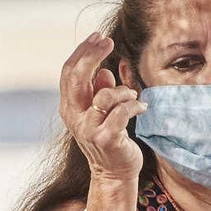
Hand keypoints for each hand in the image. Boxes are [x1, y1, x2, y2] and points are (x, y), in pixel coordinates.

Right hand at [60, 33, 144, 180]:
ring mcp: (88, 129)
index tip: (99, 37)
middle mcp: (74, 117)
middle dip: (92, 55)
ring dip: (124, 91)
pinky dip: (135, 106)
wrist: (113, 173)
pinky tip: (142, 109)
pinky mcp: (106, 138)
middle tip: (108, 42)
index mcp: (69, 107)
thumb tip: (103, 71)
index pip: (69, 72)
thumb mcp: (101, 111)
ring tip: (133, 97)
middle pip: (77, 77)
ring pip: (105, 94)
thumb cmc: (110, 137)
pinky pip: (122, 111)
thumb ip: (99, 91)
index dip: (82, 51)